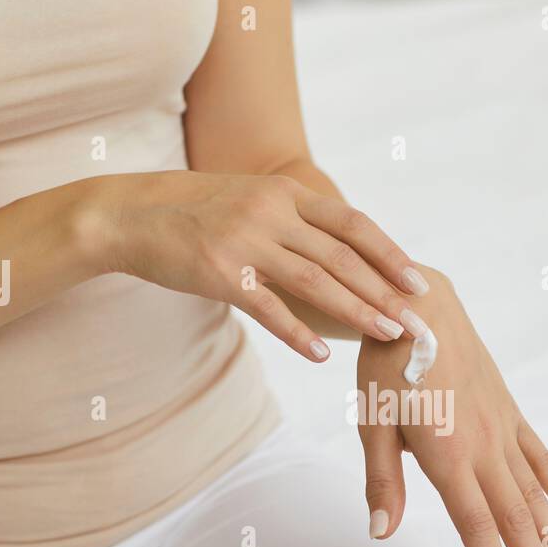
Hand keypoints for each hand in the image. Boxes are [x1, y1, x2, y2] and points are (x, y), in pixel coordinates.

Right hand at [87, 171, 430, 360]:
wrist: (128, 214)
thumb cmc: (193, 212)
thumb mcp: (250, 201)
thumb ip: (292, 220)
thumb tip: (339, 250)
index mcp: (285, 192)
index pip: (353, 224)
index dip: (390, 254)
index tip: (419, 282)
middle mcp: (272, 212)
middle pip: (343, 257)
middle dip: (385, 292)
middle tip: (416, 322)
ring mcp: (246, 240)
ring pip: (316, 282)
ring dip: (357, 311)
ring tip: (387, 335)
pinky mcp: (220, 271)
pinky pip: (269, 308)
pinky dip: (298, 334)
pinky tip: (321, 355)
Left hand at [356, 268, 547, 546]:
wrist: (419, 307)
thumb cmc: (388, 366)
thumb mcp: (373, 422)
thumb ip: (383, 480)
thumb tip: (382, 532)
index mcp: (448, 456)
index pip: (477, 525)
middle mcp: (484, 448)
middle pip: (517, 519)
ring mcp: (504, 431)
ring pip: (536, 495)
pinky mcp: (511, 414)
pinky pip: (542, 459)